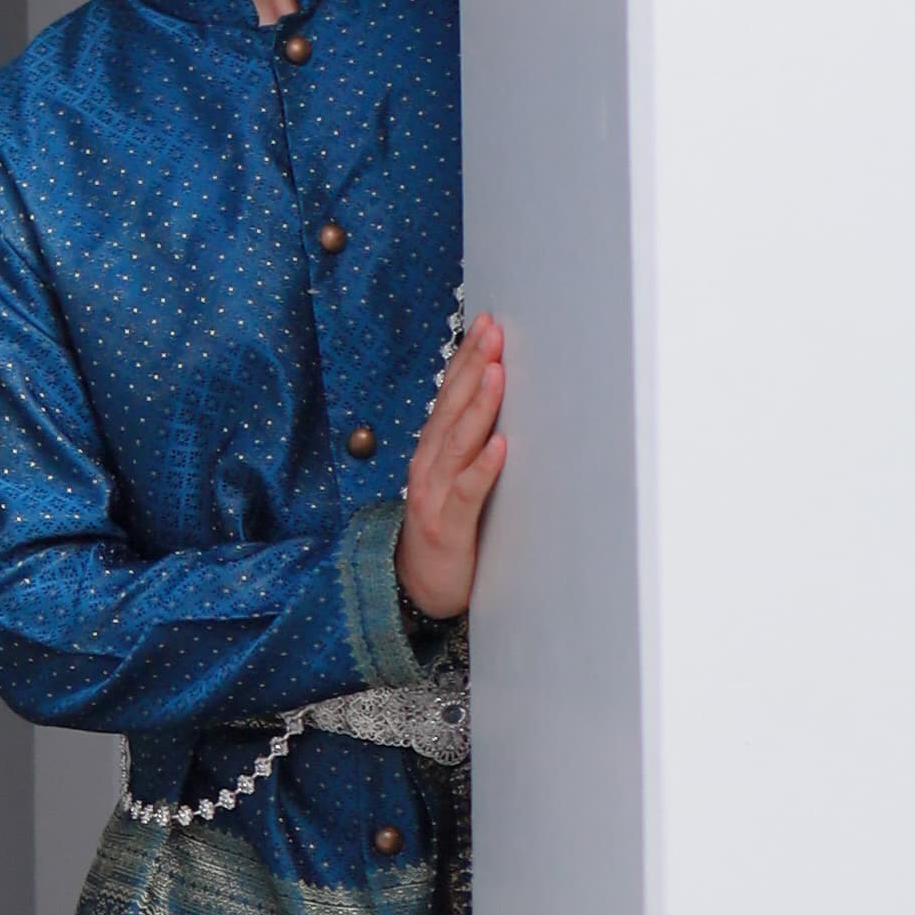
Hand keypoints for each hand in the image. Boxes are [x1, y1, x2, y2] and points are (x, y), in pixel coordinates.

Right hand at [397, 313, 505, 625]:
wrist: (414, 589)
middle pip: (451, 408)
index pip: (448, 396)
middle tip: (493, 332)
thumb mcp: (449, 481)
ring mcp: (434, 494)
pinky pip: (468, 492)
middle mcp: (428, 465)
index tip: (486, 325)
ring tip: (497, 372)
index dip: (465, 359)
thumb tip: (490, 404)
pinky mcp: (448, 525)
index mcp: (430, 452)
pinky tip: (500, 445)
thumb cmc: (441, 531)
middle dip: (473, 367)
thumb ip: (463, 445)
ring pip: (457, 442)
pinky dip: (483, 467)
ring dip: (478, 405)